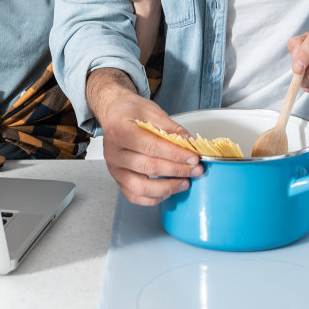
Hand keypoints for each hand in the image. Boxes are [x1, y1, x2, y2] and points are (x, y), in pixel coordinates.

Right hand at [88, 69, 203, 205]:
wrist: (113, 113)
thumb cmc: (130, 111)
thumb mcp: (151, 110)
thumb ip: (170, 127)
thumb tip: (188, 142)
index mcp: (120, 131)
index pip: (151, 147)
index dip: (175, 154)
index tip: (193, 158)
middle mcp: (114, 152)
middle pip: (148, 167)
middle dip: (176, 171)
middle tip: (195, 170)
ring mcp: (114, 168)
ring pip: (140, 187)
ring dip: (166, 188)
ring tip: (184, 183)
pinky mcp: (117, 179)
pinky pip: (134, 196)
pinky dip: (152, 198)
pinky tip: (167, 192)